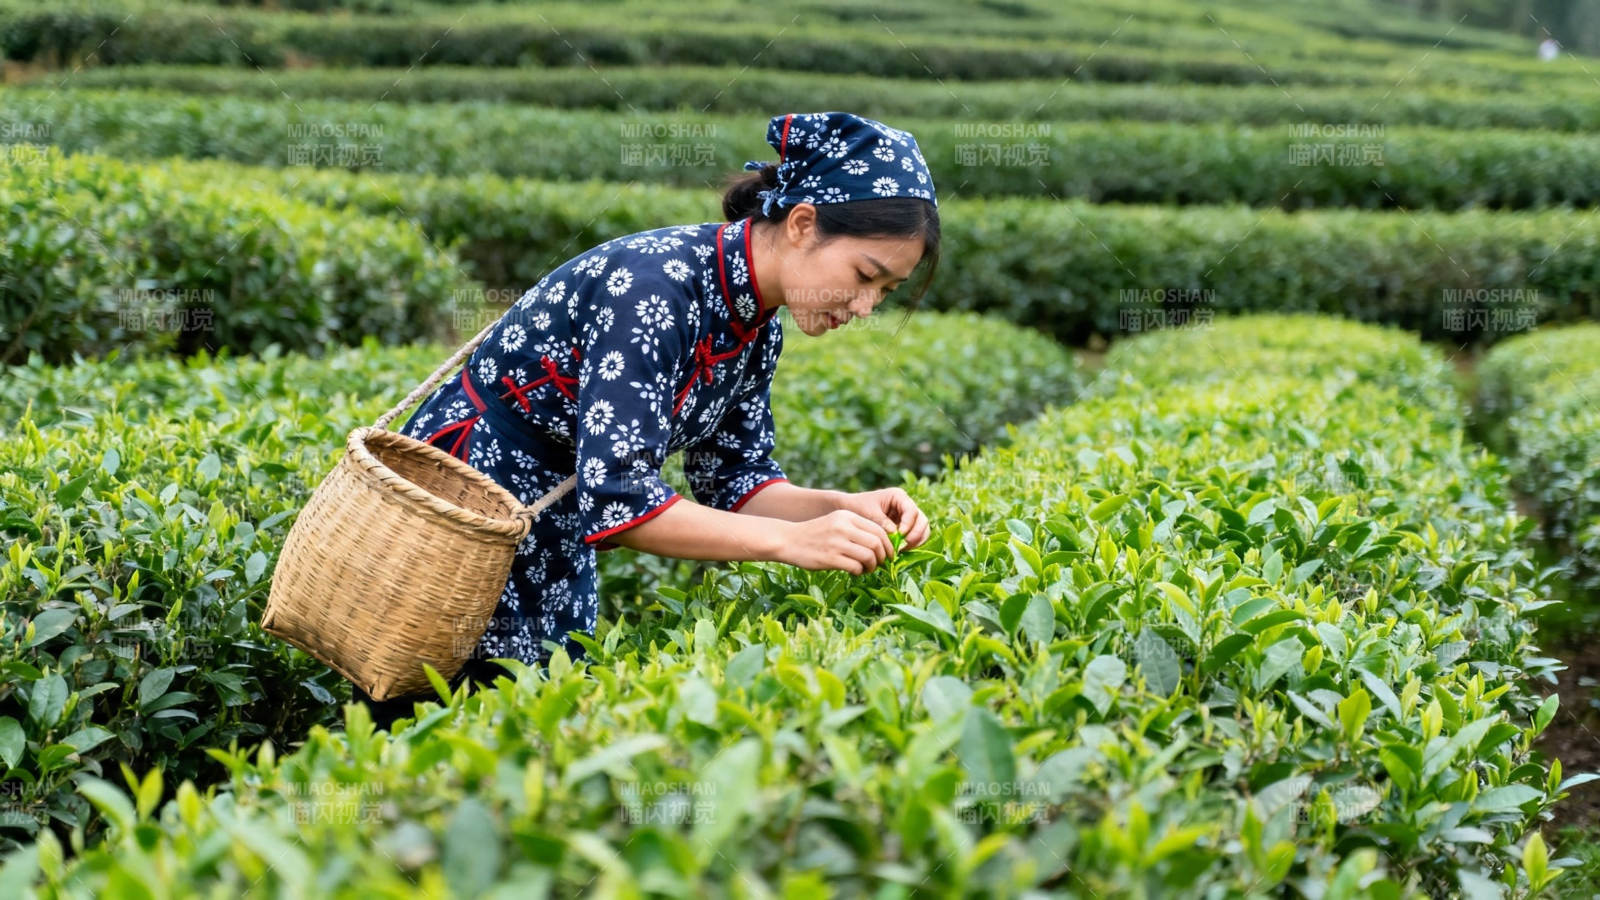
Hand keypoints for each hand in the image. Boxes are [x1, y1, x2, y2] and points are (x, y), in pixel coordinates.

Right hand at [771, 510, 894, 574]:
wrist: (788, 540)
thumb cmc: (815, 534)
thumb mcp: (836, 522)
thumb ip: (856, 529)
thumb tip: (881, 545)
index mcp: (847, 516)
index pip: (878, 529)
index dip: (888, 544)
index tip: (888, 554)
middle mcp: (844, 527)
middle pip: (877, 543)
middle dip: (883, 556)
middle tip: (880, 563)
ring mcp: (837, 543)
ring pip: (869, 556)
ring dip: (872, 566)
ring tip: (866, 569)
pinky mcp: (830, 559)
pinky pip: (856, 567)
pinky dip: (859, 572)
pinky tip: (855, 572)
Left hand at [834, 487, 929, 550]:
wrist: (849, 510)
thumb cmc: (857, 507)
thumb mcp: (868, 513)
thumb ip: (882, 522)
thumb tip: (895, 534)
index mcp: (898, 496)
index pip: (912, 511)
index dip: (908, 524)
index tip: (899, 535)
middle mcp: (906, 505)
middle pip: (922, 520)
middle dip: (916, 534)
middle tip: (904, 546)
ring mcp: (907, 517)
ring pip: (922, 529)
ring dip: (916, 541)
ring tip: (902, 550)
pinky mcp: (905, 528)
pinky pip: (915, 537)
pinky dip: (911, 545)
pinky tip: (900, 551)